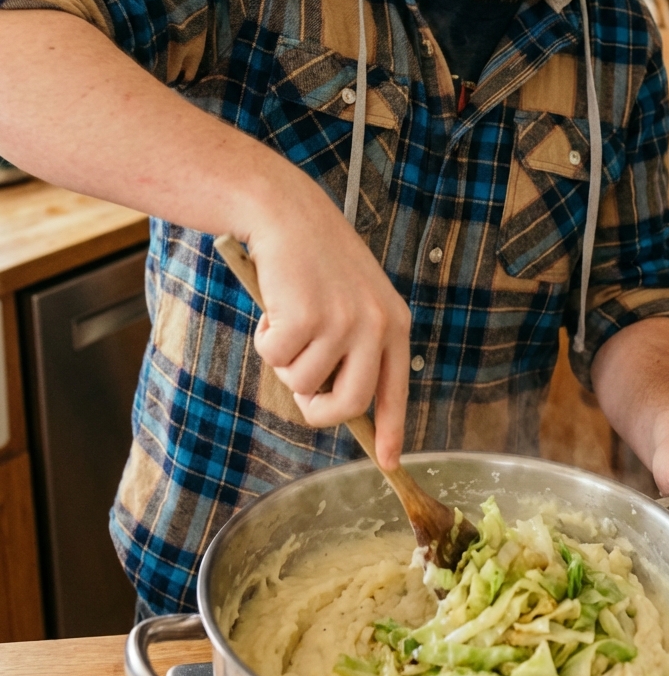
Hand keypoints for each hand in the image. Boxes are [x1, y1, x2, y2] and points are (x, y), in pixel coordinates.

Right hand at [247, 165, 410, 468]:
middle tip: (302, 396)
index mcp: (393, 323)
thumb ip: (353, 346)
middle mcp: (375, 326)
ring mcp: (342, 323)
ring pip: (302, 381)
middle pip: (348, 405)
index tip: (391, 463)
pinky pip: (275, 359)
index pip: (396, 389)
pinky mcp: (307, 319)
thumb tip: (332, 402)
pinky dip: (264, 339)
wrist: (287, 212)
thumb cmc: (314, 258)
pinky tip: (273, 305)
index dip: (392, 430)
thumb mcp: (352, 299)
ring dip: (283, 359)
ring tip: (286, 319)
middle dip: (317, 411)